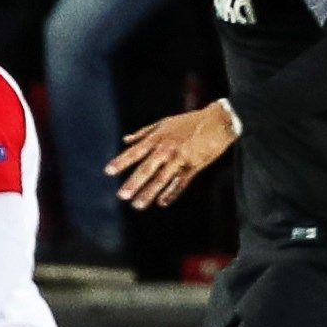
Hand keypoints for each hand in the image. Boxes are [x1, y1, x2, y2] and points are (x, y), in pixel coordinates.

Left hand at [113, 101, 238, 208]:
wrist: (218, 122)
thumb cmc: (189, 121)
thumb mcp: (164, 123)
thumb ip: (144, 133)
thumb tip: (125, 140)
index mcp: (157, 138)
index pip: (135, 152)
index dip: (122, 162)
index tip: (108, 172)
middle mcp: (166, 149)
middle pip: (147, 168)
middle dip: (134, 183)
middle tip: (122, 196)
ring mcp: (181, 159)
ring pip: (162, 179)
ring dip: (150, 193)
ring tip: (137, 205)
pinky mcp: (195, 166)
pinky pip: (181, 183)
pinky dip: (172, 193)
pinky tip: (162, 203)